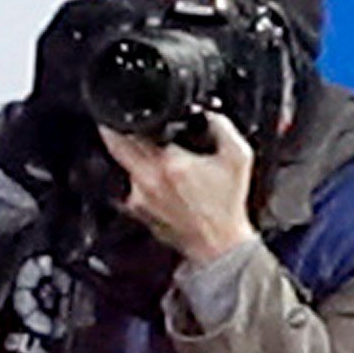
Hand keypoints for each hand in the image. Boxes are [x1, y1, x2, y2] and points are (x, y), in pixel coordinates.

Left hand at [98, 114, 260, 264]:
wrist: (218, 242)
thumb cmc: (227, 203)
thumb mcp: (238, 156)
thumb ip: (220, 125)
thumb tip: (204, 111)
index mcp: (170, 164)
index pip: (132, 132)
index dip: (126, 118)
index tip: (127, 111)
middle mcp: (147, 180)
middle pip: (115, 146)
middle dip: (116, 131)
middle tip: (120, 122)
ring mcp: (137, 197)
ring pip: (123, 165)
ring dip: (132, 154)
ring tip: (151, 152)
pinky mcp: (135, 209)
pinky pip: (128, 184)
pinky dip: (137, 175)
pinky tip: (158, 176)